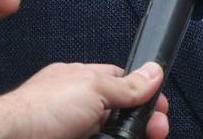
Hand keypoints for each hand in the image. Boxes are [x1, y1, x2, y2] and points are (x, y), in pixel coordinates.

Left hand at [0, 62, 169, 138]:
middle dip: (144, 123)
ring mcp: (76, 130)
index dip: (146, 95)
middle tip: (157, 132)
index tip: (161, 111)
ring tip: (146, 138)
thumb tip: (154, 71)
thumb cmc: (41, 110)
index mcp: (84, 81)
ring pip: (113, 134)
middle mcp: (81, 106)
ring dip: (131, 136)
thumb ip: (126, 84)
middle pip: (122, 114)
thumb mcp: (93, 88)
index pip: (124, 83)